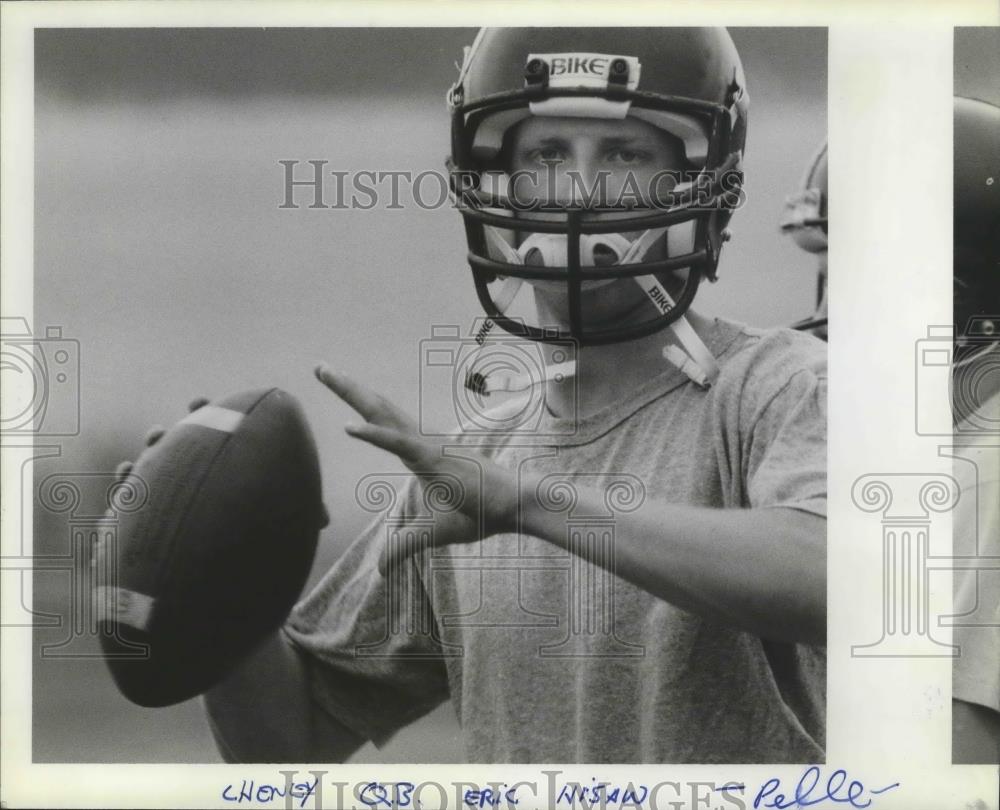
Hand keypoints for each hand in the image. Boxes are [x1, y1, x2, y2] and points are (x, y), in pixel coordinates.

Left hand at [315, 364, 517, 572]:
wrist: (513, 508)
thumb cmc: (479, 513)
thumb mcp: (429, 535)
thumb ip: (402, 547)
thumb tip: (381, 570)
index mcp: (417, 453)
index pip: (382, 424)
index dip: (359, 407)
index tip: (338, 387)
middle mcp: (419, 442)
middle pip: (376, 409)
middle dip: (346, 387)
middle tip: (320, 366)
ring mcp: (426, 447)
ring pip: (382, 415)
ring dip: (353, 394)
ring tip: (326, 373)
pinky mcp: (434, 459)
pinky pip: (399, 443)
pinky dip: (374, 434)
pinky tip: (349, 426)